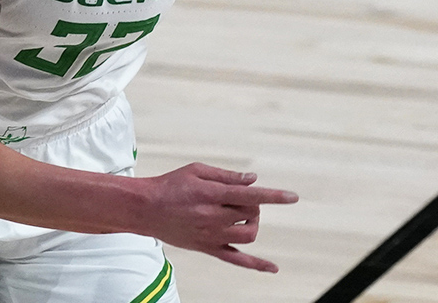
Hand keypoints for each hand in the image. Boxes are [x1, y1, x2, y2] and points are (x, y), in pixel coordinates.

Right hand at [139, 162, 298, 272]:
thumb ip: (227, 176)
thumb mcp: (197, 171)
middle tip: (239, 197)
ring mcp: (211, 236)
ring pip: (248, 235)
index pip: (251, 196)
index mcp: (213, 195)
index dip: (274, 196)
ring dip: (252, 223)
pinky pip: (236, 260)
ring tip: (241, 215)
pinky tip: (272, 267)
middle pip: (251, 214)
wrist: (145, 208)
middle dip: (253, 204)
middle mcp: (214, 217)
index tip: (293, 197)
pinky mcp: (207, 248)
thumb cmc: (170, 185)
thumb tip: (253, 180)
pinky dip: (256, 264)